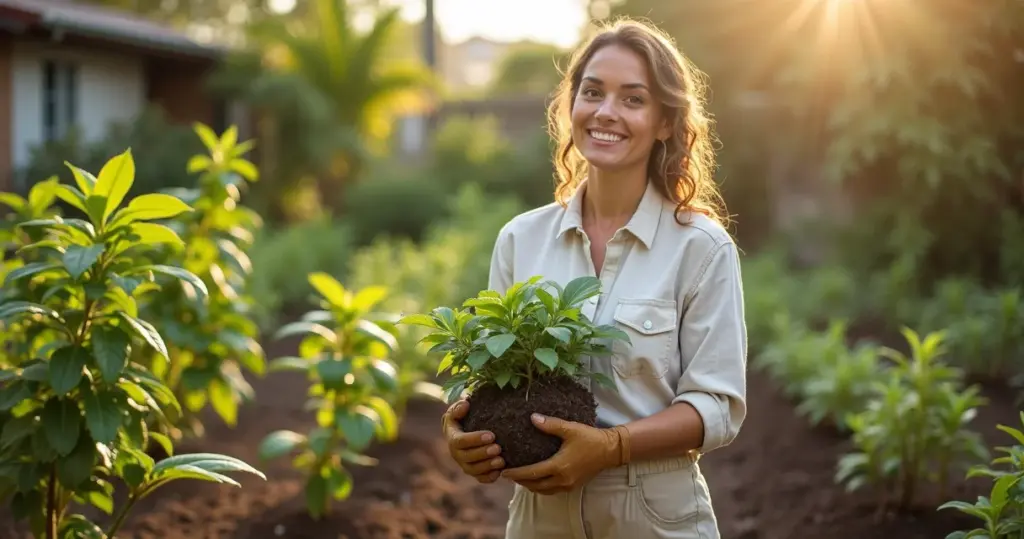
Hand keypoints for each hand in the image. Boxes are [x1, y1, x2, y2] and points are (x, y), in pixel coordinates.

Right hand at [442, 399, 504, 483]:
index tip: (492, 435)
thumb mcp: (459, 409)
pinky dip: (489, 477)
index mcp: (452, 437)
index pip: (460, 441)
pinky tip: (500, 472)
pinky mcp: (474, 472)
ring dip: (487, 466)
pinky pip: (480, 478)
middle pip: (467, 457)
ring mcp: (465, 464)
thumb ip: (459, 407)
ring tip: (501, 460)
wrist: (471, 429)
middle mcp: (456, 453)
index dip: (475, 439)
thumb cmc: (466, 416)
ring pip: (473, 470)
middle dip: (483, 454)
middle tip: (498, 448)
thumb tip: (465, 404)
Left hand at [501, 414, 628, 494]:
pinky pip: (552, 491)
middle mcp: (562, 479)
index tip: (504, 471)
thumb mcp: (570, 429)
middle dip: (520, 481)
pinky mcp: (573, 486)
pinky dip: (541, 487)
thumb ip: (550, 425)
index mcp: (559, 466)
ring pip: (543, 490)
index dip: (516, 473)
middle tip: (508, 474)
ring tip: (519, 478)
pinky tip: (537, 480)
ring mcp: (568, 485)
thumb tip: (532, 418)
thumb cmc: (590, 438)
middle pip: (535, 485)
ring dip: (530, 486)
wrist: (610, 450)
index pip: (532, 473)